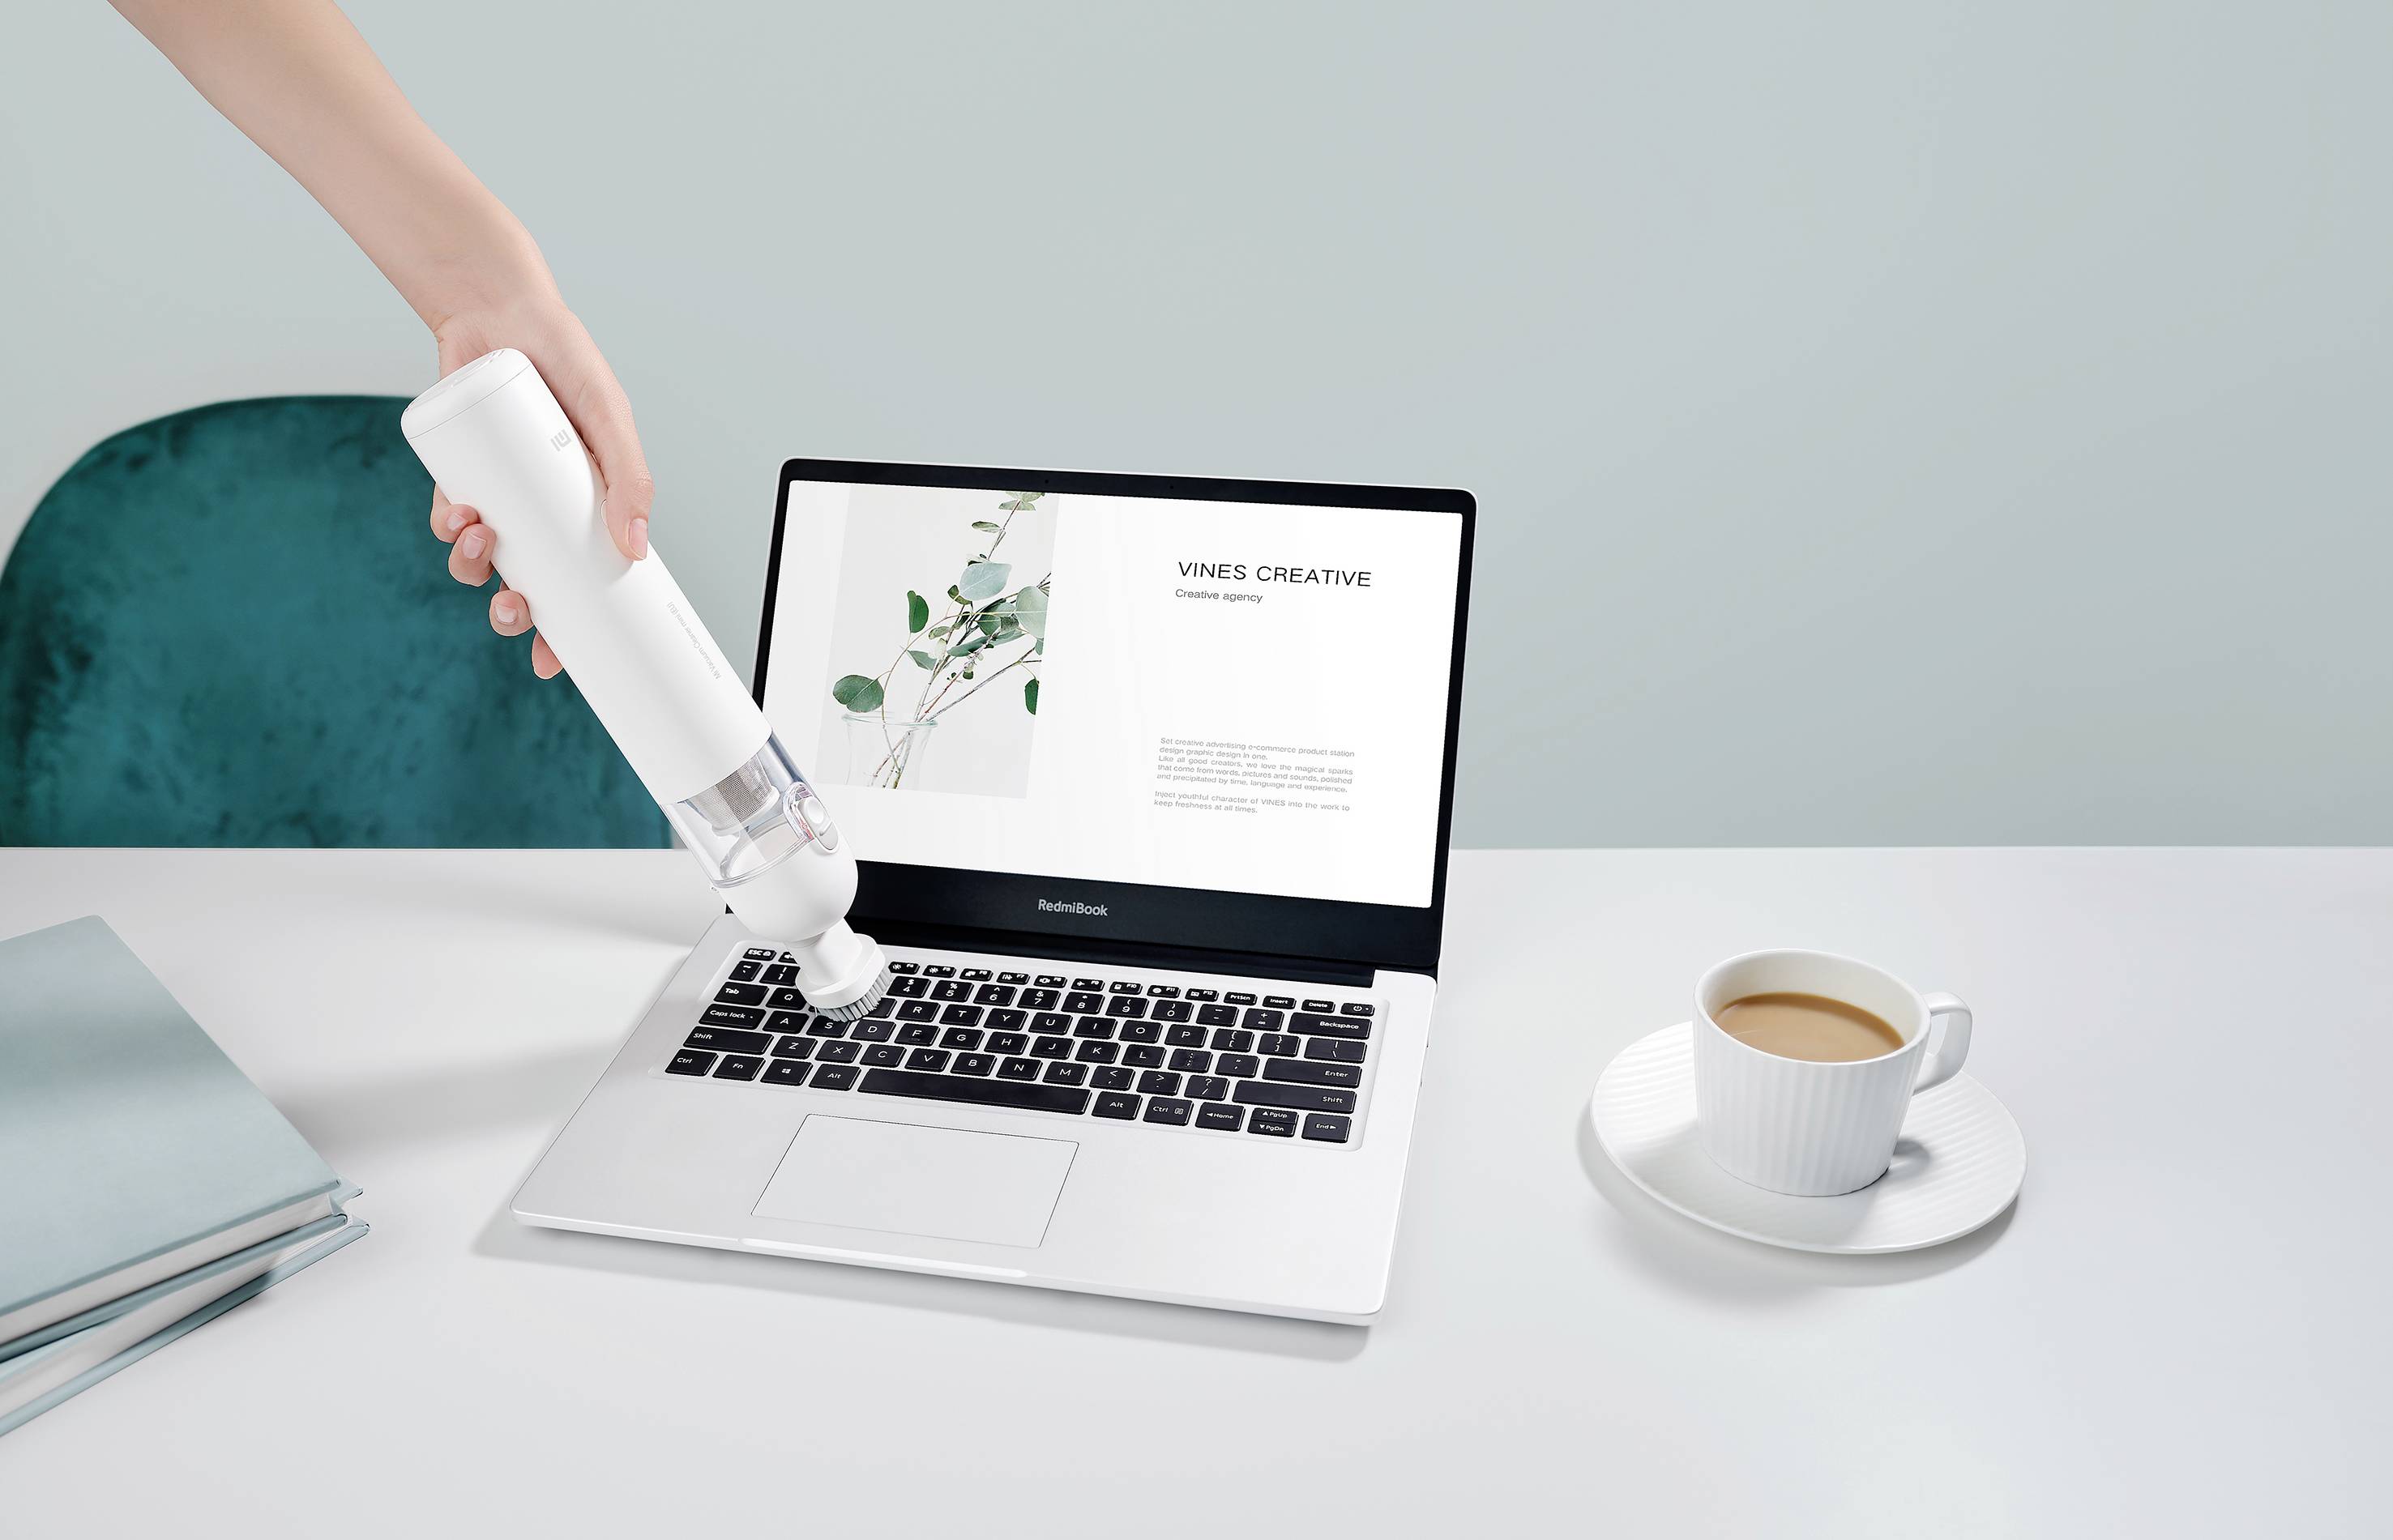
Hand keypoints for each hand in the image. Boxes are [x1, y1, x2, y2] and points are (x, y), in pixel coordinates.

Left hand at [425, 299, 652, 677]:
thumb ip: (630, 477)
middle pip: (525, 585)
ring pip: (477, 560)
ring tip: (478, 538)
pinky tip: (455, 510)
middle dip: (514, 613)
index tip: (558, 663)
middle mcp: (539, 511)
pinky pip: (443, 518)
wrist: (499, 308)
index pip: (580, 585)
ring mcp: (496, 495)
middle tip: (514, 610)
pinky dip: (444, 525)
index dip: (569, 631)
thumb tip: (637, 548)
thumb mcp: (609, 417)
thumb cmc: (567, 361)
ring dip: (471, 567)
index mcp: (584, 511)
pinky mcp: (455, 474)